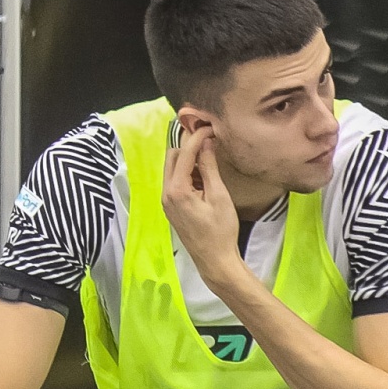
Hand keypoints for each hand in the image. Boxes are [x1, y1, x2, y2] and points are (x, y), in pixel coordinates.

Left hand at [160, 125, 245, 281]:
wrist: (214, 260)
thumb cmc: (221, 231)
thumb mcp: (219, 196)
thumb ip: (210, 168)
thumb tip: (206, 144)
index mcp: (177, 190)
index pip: (185, 153)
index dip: (197, 138)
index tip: (210, 128)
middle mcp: (166, 193)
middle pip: (172, 157)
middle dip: (189, 146)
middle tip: (209, 141)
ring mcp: (166, 201)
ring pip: (172, 168)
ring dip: (188, 160)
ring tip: (209, 160)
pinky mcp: (171, 207)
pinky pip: (174, 181)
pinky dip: (187, 173)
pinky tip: (203, 177)